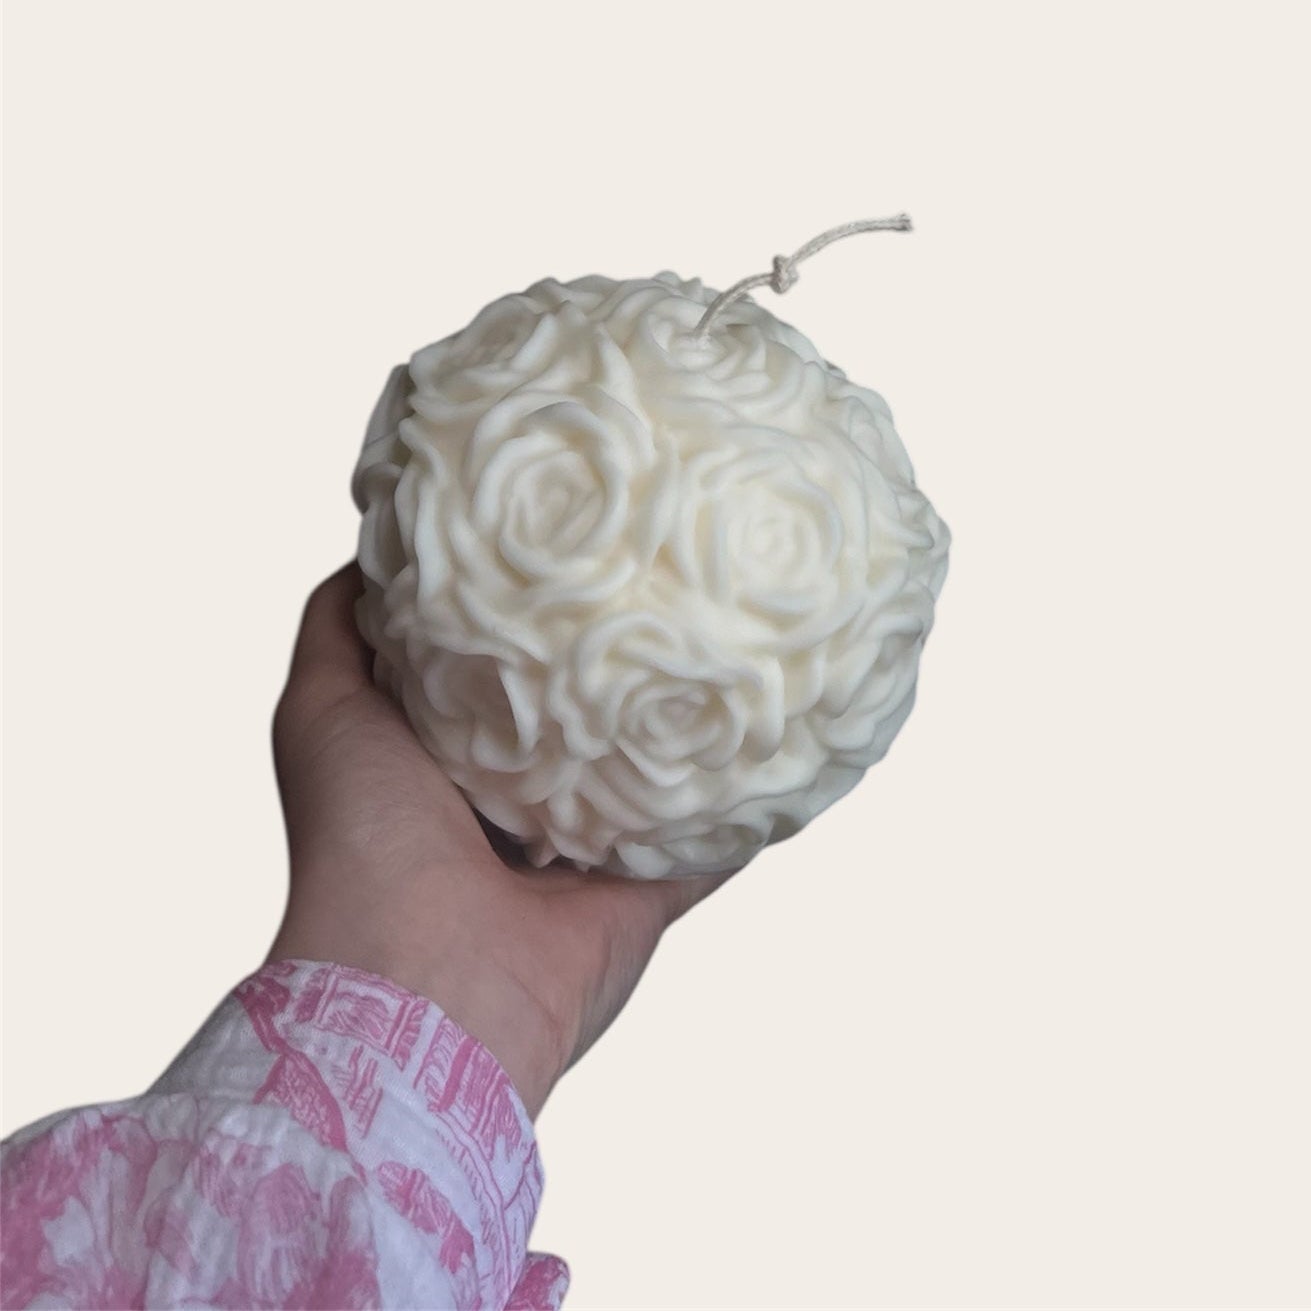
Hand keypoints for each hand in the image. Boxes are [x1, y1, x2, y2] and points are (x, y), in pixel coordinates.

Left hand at [266, 563, 735, 1116]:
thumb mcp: (321, 707)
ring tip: (734, 634)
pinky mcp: (644, 893)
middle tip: (664, 570)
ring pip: (650, 770)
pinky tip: (783, 734)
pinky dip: (746, 799)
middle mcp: (518, 806)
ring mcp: (586, 855)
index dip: (524, 610)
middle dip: (613, 657)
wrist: (421, 982)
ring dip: (684, 721)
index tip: (570, 535)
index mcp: (446, 764)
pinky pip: (711, 840)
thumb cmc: (359, 836)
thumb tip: (381, 547)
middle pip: (580, 715)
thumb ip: (340, 628)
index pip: (497, 668)